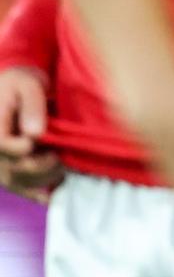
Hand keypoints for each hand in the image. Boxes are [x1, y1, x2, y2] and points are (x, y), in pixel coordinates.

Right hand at [0, 67, 62, 203]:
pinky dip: (39, 193)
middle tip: (60, 157)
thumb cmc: (22, 83)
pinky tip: (56, 192)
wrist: (17, 89)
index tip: (35, 143)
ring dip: (43, 178)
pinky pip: (22, 188)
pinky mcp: (11, 170)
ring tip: (64, 167)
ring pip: (19, 182)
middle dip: (39, 166)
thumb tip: (35, 134)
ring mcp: (1, 163)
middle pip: (12, 169)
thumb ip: (32, 106)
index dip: (20, 148)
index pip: (2, 146)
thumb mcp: (28, 84)